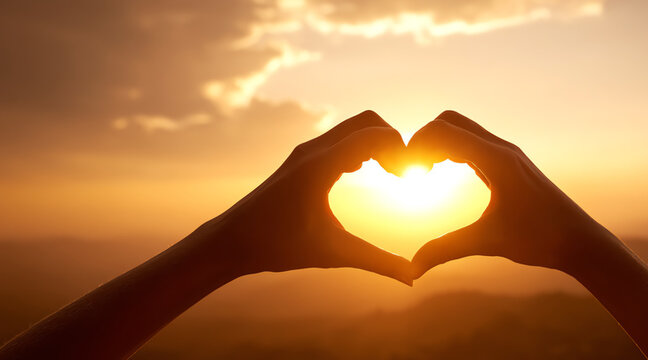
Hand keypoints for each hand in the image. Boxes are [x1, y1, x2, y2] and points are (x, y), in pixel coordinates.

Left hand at [191, 110, 412, 284]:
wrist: (231, 241)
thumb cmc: (277, 246)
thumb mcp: (333, 253)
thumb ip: (377, 262)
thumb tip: (413, 278)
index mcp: (321, 166)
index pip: (373, 135)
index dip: (400, 150)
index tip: (409, 177)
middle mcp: (313, 150)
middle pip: (367, 121)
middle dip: (393, 141)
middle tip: (403, 173)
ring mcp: (305, 152)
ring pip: (352, 127)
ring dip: (377, 143)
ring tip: (391, 173)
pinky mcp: (301, 159)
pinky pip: (339, 139)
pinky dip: (360, 147)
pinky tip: (364, 173)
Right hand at [408, 111, 617, 277]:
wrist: (580, 240)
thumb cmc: (540, 239)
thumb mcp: (488, 242)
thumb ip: (447, 250)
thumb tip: (412, 269)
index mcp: (496, 159)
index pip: (444, 131)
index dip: (416, 145)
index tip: (405, 173)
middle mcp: (502, 149)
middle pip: (450, 121)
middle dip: (424, 139)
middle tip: (411, 170)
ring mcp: (508, 154)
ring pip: (463, 130)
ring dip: (438, 143)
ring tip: (423, 172)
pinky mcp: (510, 164)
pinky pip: (474, 144)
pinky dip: (453, 150)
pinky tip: (443, 173)